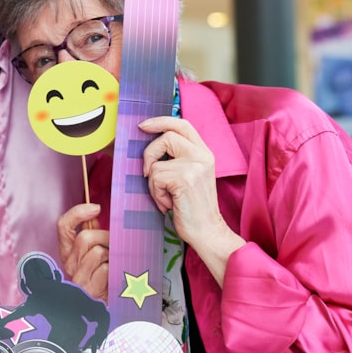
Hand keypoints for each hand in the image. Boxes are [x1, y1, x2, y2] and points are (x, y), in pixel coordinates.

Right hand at [56, 204, 109, 300]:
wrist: (103, 307)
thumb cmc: (102, 277)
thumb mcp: (95, 253)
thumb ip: (93, 235)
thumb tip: (96, 217)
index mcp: (68, 251)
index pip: (63, 225)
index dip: (78, 213)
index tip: (96, 208)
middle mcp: (69, 264)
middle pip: (85, 237)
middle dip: (106, 238)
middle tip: (114, 246)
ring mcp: (78, 277)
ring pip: (97, 252)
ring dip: (111, 255)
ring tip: (113, 264)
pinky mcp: (88, 289)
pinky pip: (105, 269)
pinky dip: (114, 270)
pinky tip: (114, 276)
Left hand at [139, 116, 239, 255]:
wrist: (207, 231)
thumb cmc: (193, 207)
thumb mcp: (191, 176)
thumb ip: (178, 158)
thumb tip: (151, 144)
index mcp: (204, 152)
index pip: (182, 125)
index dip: (161, 121)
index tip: (144, 125)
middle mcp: (202, 156)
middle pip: (166, 137)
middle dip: (149, 154)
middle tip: (148, 173)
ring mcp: (194, 166)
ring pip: (156, 164)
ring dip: (154, 184)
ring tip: (166, 197)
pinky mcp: (184, 179)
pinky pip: (155, 178)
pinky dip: (156, 193)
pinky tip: (168, 203)